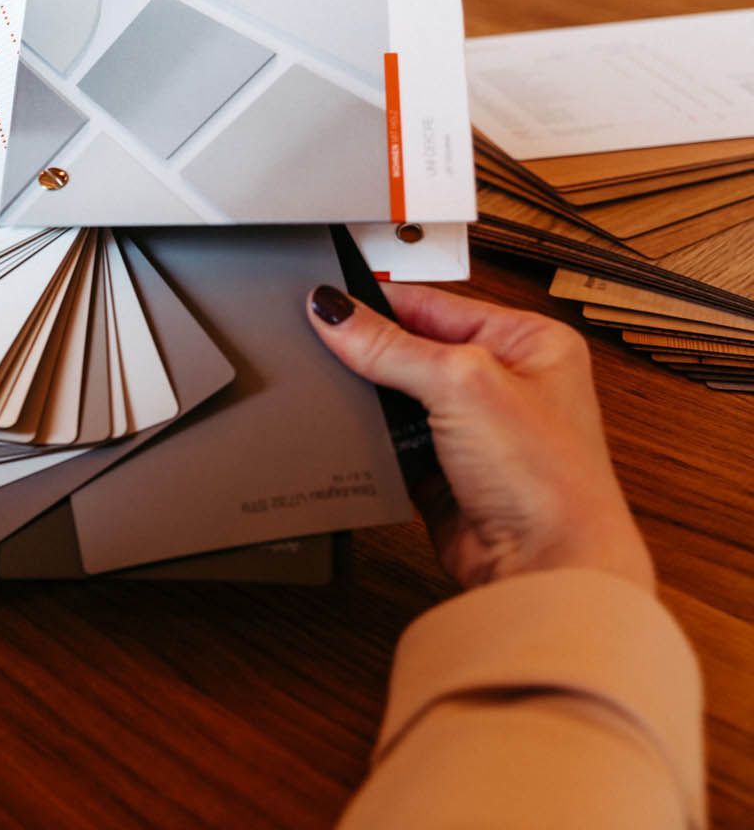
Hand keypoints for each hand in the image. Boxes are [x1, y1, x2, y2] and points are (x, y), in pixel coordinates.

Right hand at [306, 283, 654, 592]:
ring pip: (398, 396)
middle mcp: (505, 382)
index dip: (379, 304)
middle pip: (412, 349)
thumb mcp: (462, 384)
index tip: (326, 302)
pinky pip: (392, 440)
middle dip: (370, 353)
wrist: (546, 568)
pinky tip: (354, 433)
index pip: (435, 304)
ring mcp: (474, 429)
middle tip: (322, 347)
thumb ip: (390, 345)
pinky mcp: (444, 470)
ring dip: (370, 400)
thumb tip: (333, 310)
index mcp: (529, 341)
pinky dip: (371, 439)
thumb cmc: (547, 478)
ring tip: (339, 393)